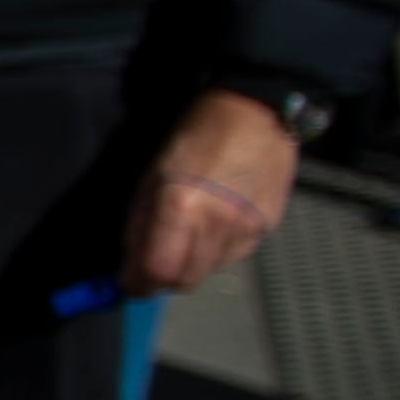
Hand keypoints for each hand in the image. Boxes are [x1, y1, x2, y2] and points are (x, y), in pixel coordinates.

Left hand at [125, 88, 297, 296]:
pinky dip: (216, 253)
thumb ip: (141, 223)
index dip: (140, 284)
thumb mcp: (153, 175)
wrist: (256, 115)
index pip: (158, 271)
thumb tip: (132, 263)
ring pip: (210, 271)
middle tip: (155, 265)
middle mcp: (217, 223)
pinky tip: (215, 227)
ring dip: (191, 265)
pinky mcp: (267, 228)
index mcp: (181, 206)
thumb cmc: (195, 138)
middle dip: (164, 279)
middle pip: (186, 281)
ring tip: (188, 236)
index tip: (132, 284)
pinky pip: (233, 257)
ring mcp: (247, 228)